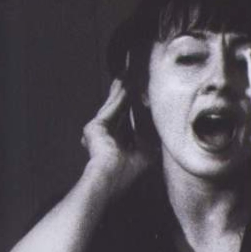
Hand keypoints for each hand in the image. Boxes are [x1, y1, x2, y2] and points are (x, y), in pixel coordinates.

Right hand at [79, 79, 149, 195]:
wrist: (112, 178)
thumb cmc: (129, 172)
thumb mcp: (145, 151)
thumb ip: (147, 134)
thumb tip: (156, 119)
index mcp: (116, 144)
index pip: (125, 119)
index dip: (132, 105)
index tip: (139, 91)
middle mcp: (105, 136)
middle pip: (117, 109)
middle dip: (124, 93)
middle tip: (129, 75)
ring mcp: (98, 131)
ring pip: (113, 105)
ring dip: (121, 89)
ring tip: (127, 73)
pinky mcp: (95, 127)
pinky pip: (112, 107)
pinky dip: (119, 95)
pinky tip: (125, 83)